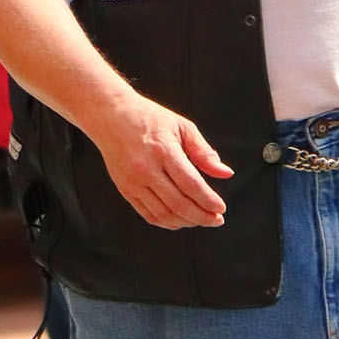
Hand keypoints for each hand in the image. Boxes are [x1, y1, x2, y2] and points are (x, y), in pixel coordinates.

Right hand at [87, 96, 232, 228]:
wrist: (111, 117)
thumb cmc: (152, 119)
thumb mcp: (183, 127)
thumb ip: (204, 153)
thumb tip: (226, 173)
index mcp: (164, 151)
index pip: (191, 185)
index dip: (208, 200)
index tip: (222, 208)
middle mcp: (146, 170)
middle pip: (178, 203)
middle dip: (202, 216)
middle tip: (217, 220)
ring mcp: (133, 182)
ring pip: (163, 213)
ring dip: (186, 221)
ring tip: (202, 220)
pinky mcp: (125, 189)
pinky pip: (147, 214)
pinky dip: (166, 222)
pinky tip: (181, 220)